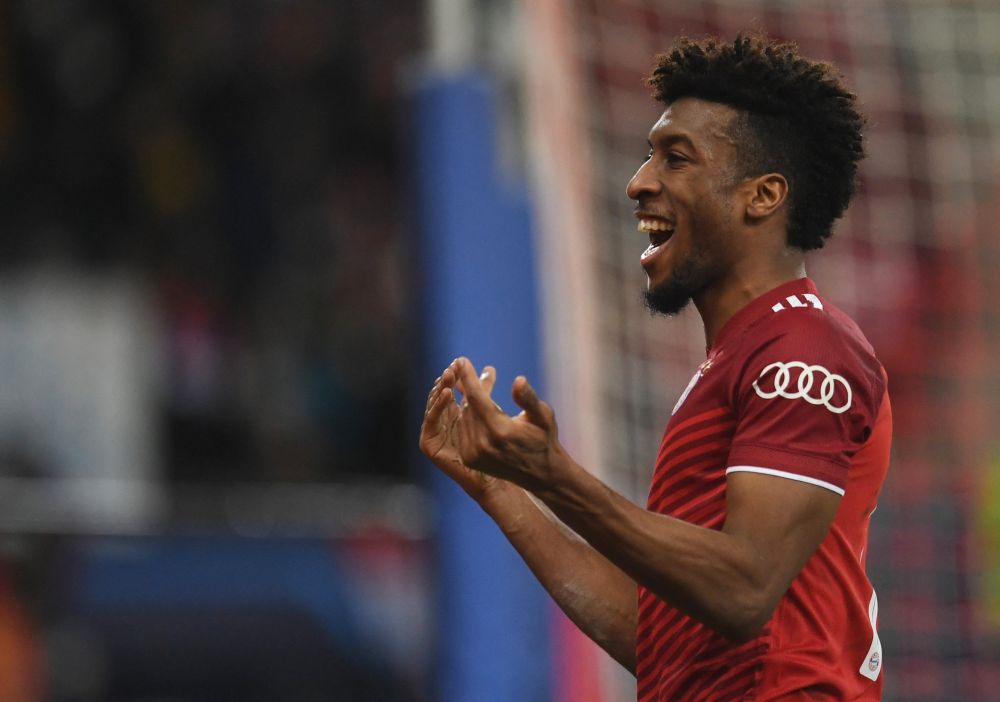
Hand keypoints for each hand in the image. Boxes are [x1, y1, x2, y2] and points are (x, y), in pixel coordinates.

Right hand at [419, 363, 500, 501]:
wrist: (499, 472)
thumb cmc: (501, 443)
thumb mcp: (493, 410)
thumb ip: (487, 390)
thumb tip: (489, 368)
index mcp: (455, 411)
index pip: (452, 387)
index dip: (456, 374)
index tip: (462, 360)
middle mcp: (443, 420)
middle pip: (441, 394)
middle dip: (447, 379)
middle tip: (454, 367)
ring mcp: (435, 432)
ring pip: (435, 405)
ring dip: (440, 389)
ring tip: (449, 376)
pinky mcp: (430, 444)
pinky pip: (430, 422)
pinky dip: (436, 407)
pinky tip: (448, 394)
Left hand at [446, 357, 561, 493]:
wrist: (540, 474)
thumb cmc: (544, 439)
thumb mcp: (543, 416)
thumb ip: (529, 398)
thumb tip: (518, 380)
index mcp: (500, 431)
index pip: (477, 398)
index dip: (469, 377)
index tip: (461, 359)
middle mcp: (483, 444)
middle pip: (469, 405)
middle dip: (471, 385)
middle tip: (473, 368)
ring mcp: (473, 454)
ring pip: (464, 416)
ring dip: (469, 399)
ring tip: (477, 384)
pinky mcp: (469, 459)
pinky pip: (462, 428)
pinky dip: (467, 415)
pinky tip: (474, 405)